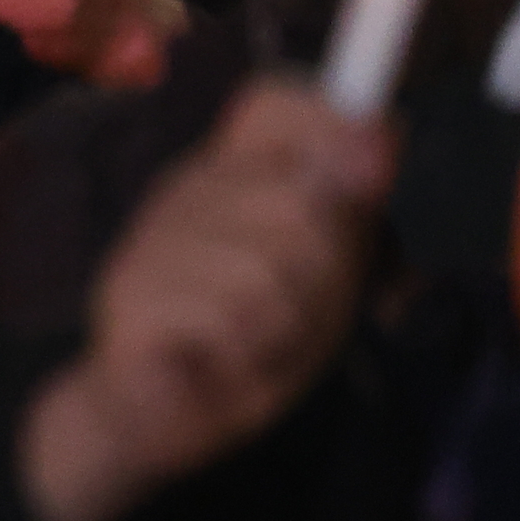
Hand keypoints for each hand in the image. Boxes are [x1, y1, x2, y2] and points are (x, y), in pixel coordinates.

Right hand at [16, 78, 392, 520]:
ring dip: (284, 325)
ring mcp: (154, 241)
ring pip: (269, 270)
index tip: (350, 197)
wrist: (147, 414)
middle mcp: (185, 191)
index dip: (330, 141)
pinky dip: (245, 354)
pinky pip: (228, 319)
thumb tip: (385, 128)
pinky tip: (224, 360)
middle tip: (296, 309)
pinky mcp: (135, 299)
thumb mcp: (320, 278)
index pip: (278, 106)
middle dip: (322, 274)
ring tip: (258, 341)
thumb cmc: (243, 338)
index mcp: (228, 173)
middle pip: (299, 204)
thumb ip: (351, 212)